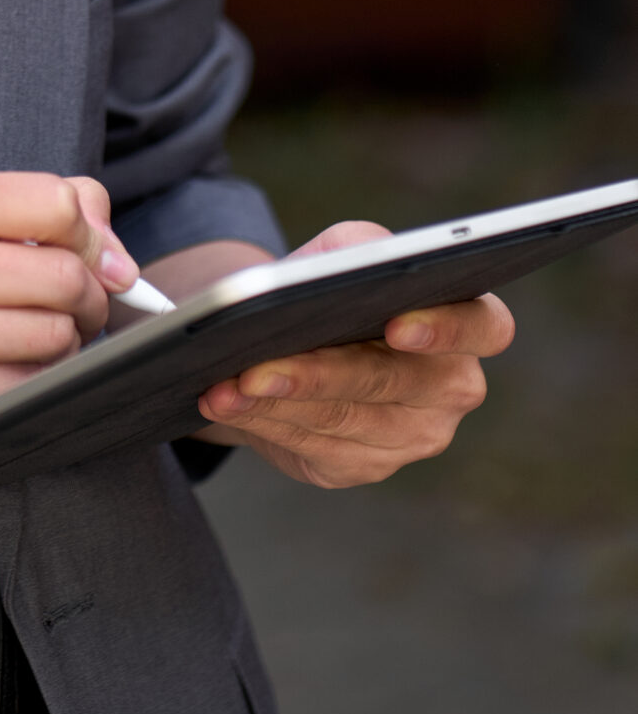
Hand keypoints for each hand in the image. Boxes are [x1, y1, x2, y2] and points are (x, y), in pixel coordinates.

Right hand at [0, 171, 138, 511]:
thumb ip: (29, 212)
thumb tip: (115, 253)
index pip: (51, 200)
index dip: (88, 230)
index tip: (91, 252)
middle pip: (64, 275)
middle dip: (89, 295)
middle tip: (73, 304)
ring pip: (57, 336)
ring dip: (65, 342)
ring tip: (33, 335)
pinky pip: (31, 387)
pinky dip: (37, 382)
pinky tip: (7, 370)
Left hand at [195, 220, 515, 487]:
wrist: (290, 338)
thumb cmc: (329, 287)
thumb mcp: (340, 253)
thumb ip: (353, 249)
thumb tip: (348, 264)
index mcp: (466, 324)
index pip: (485, 327)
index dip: (446, 327)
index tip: (395, 323)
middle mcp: (450, 386)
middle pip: (395, 383)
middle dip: (321, 374)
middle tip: (258, 368)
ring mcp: (412, 434)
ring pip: (347, 420)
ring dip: (279, 404)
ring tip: (227, 385)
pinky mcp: (363, 464)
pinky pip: (316, 447)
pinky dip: (267, 423)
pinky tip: (228, 405)